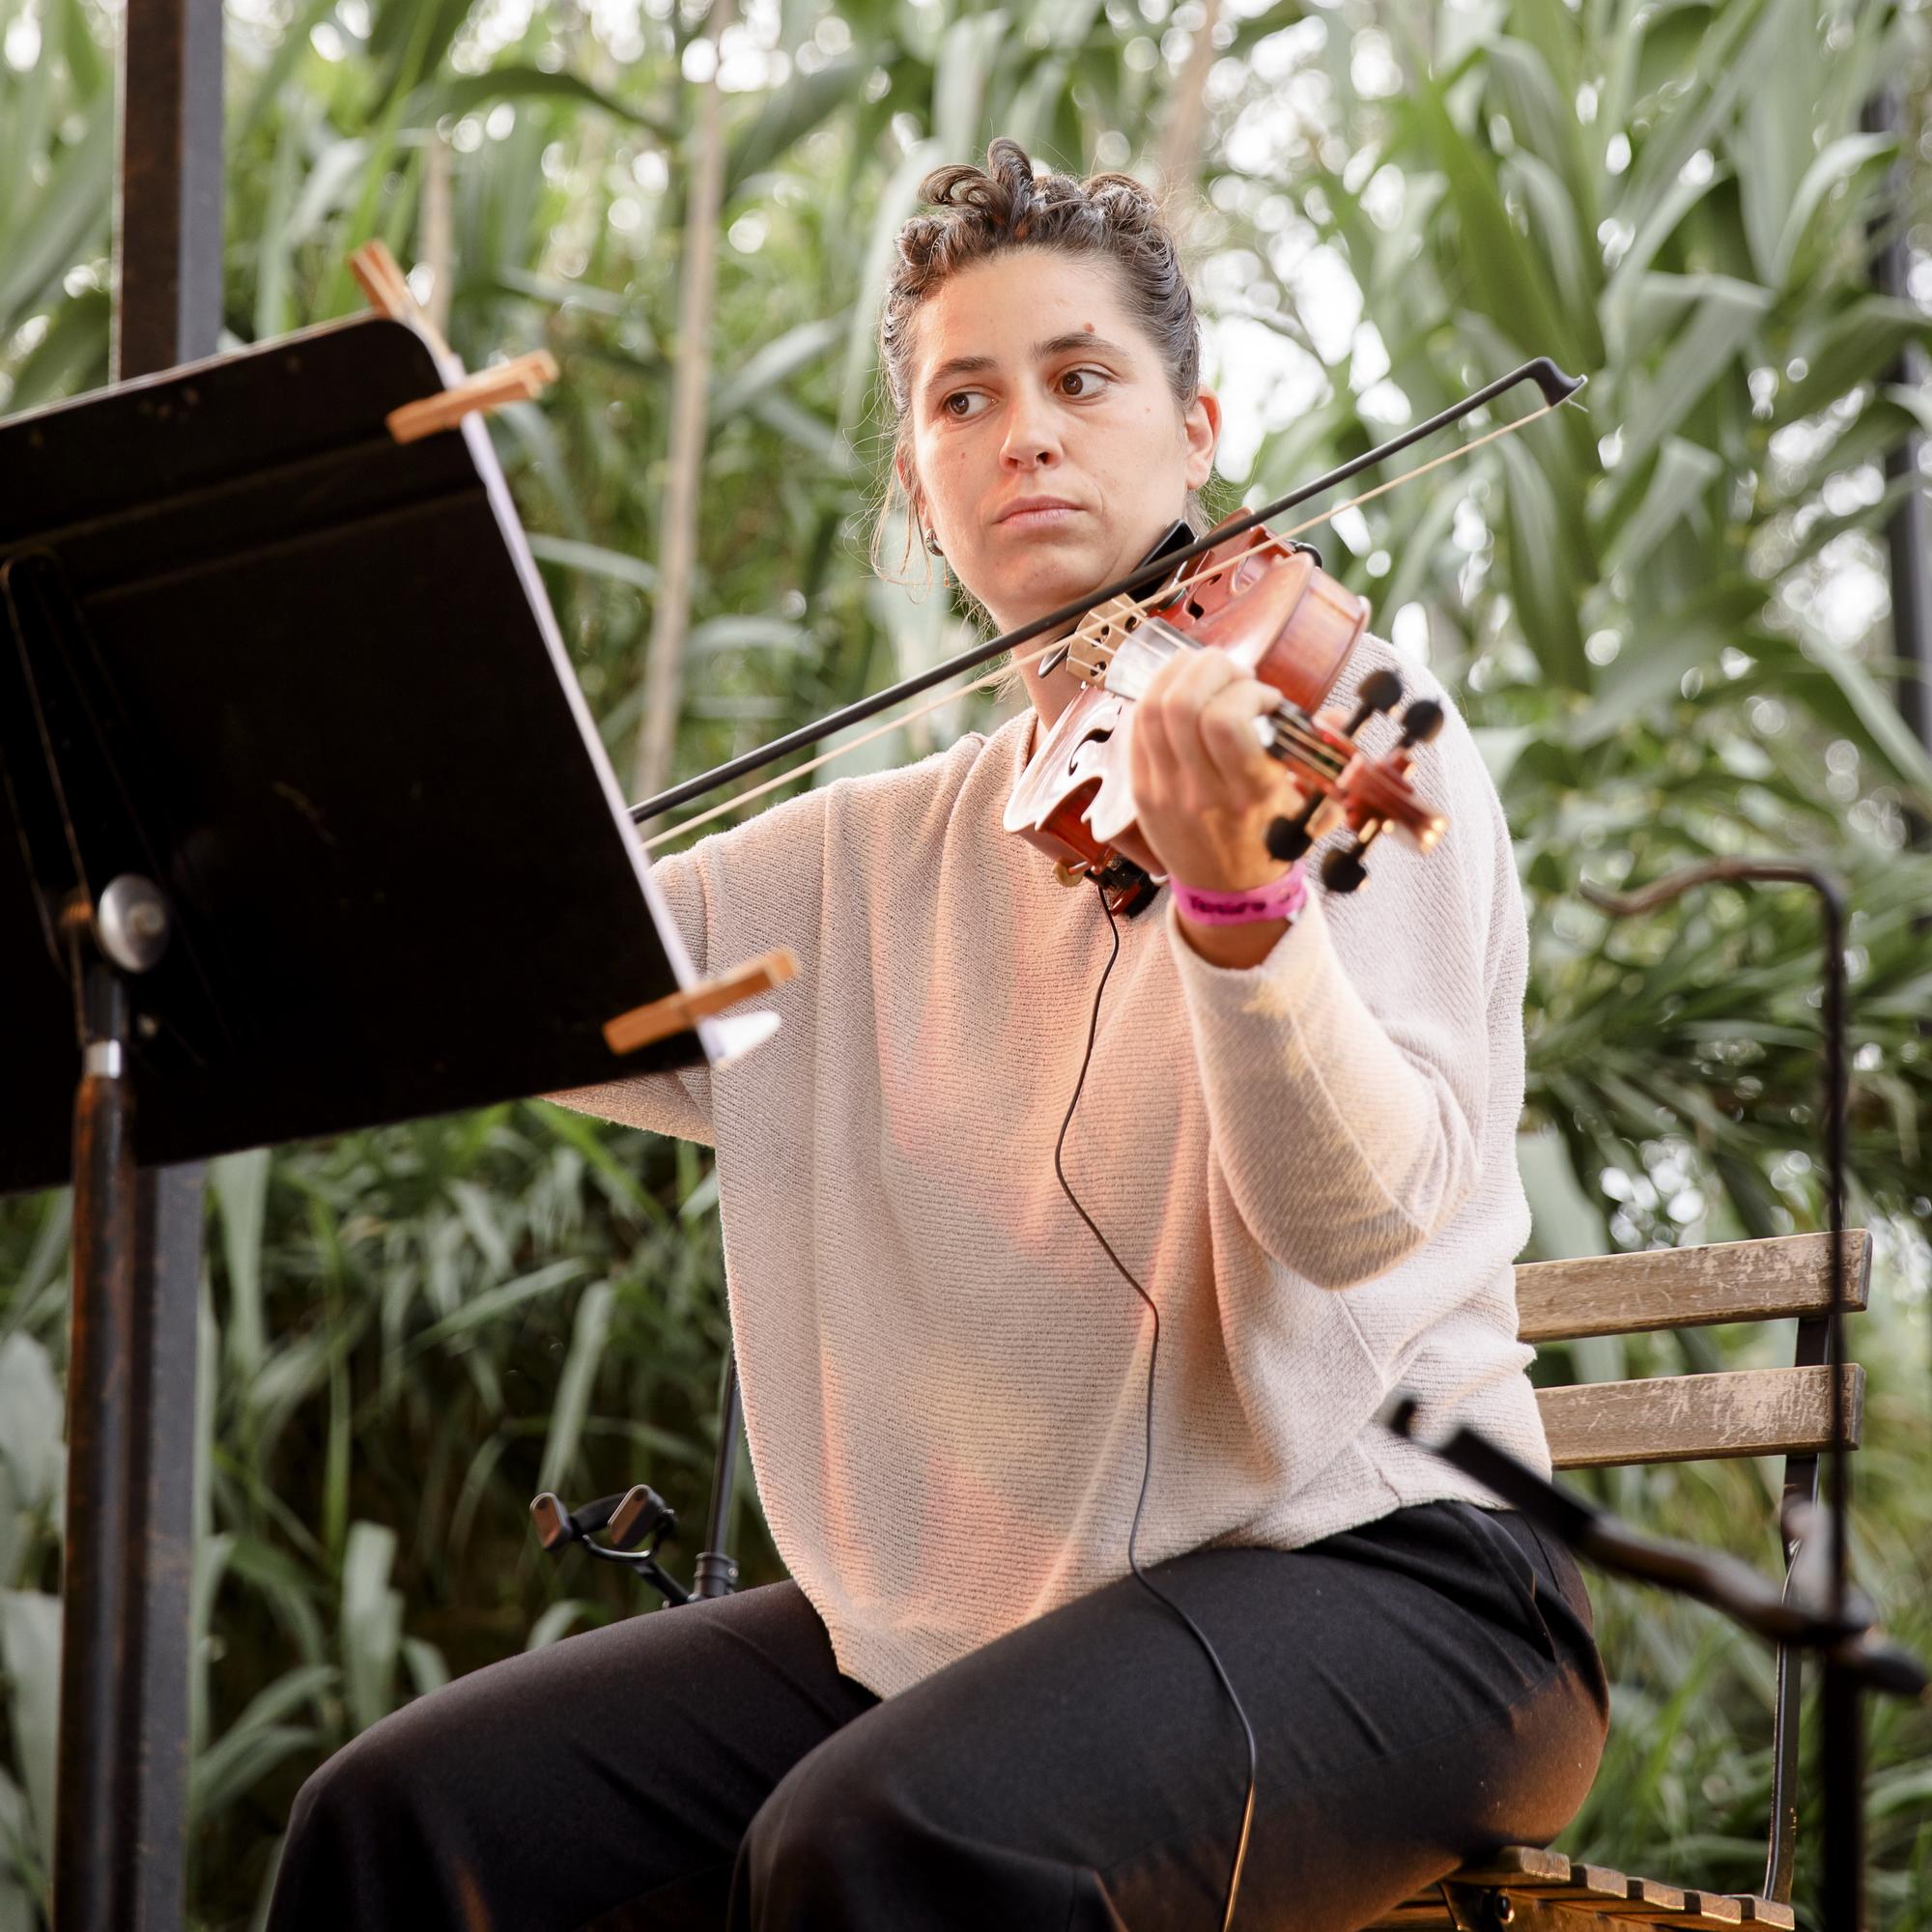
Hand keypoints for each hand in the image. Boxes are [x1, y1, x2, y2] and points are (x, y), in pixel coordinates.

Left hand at [1127, 648, 1308, 890]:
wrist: (1227, 893)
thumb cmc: (1271, 841)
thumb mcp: (1310, 807)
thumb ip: (1325, 759)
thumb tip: (1335, 716)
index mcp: (1248, 795)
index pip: (1226, 722)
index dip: (1246, 691)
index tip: (1266, 698)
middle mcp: (1200, 793)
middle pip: (1182, 705)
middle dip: (1210, 668)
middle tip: (1233, 674)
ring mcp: (1163, 791)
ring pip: (1152, 708)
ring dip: (1180, 673)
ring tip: (1207, 674)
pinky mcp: (1140, 789)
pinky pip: (1136, 726)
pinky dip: (1158, 695)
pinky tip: (1182, 692)